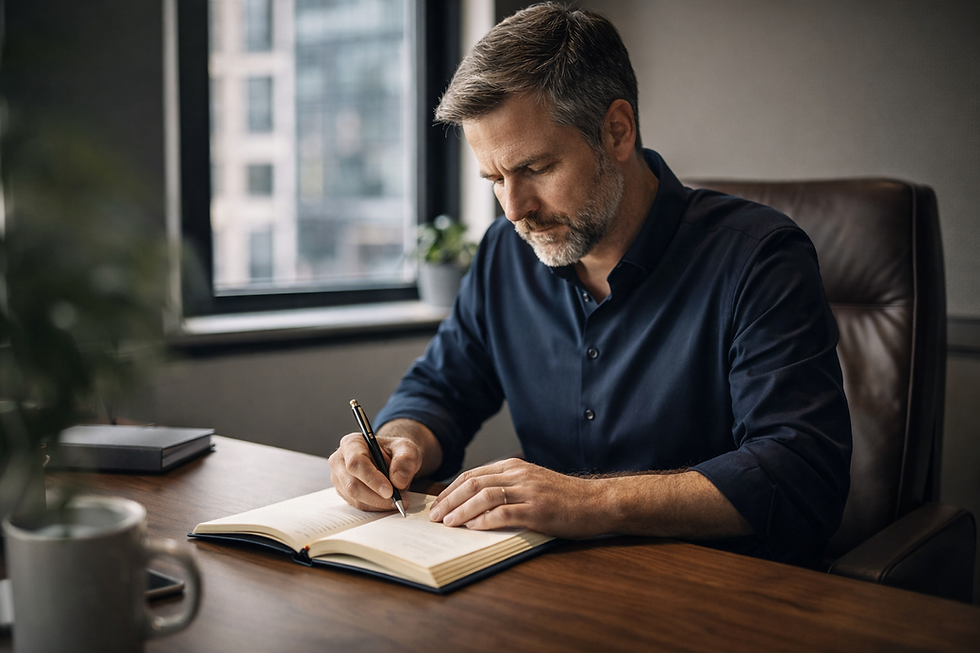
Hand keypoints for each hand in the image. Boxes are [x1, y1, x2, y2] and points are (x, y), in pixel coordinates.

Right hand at [328, 430, 423, 511]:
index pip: (356, 463)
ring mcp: (339, 478)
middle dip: (376, 497)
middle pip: (352, 484)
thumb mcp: (407, 448)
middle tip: (398, 500)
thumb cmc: (396, 451)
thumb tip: (398, 480)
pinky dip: (376, 507)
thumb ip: (405, 460)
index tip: (390, 491)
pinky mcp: (344, 492)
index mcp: (352, 443)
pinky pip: (358, 505)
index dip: (372, 478)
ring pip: (355, 498)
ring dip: (378, 504)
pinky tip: (389, 502)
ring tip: (398, 500)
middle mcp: (340, 460)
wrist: (393, 459)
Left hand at [428, 458, 608, 538]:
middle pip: (473, 483)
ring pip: (485, 496)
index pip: (472, 475)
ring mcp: (529, 492)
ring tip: (449, 523)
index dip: (450, 490)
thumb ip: (506, 487)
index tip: (437, 505)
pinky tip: (473, 528)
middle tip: (435, 517)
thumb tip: (473, 502)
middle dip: (449, 500)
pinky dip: (485, 520)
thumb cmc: (563, 497)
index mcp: (514, 467)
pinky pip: (505, 513)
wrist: (597, 502)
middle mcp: (519, 475)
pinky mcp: (538, 510)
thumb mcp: (531, 483)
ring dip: (462, 510)